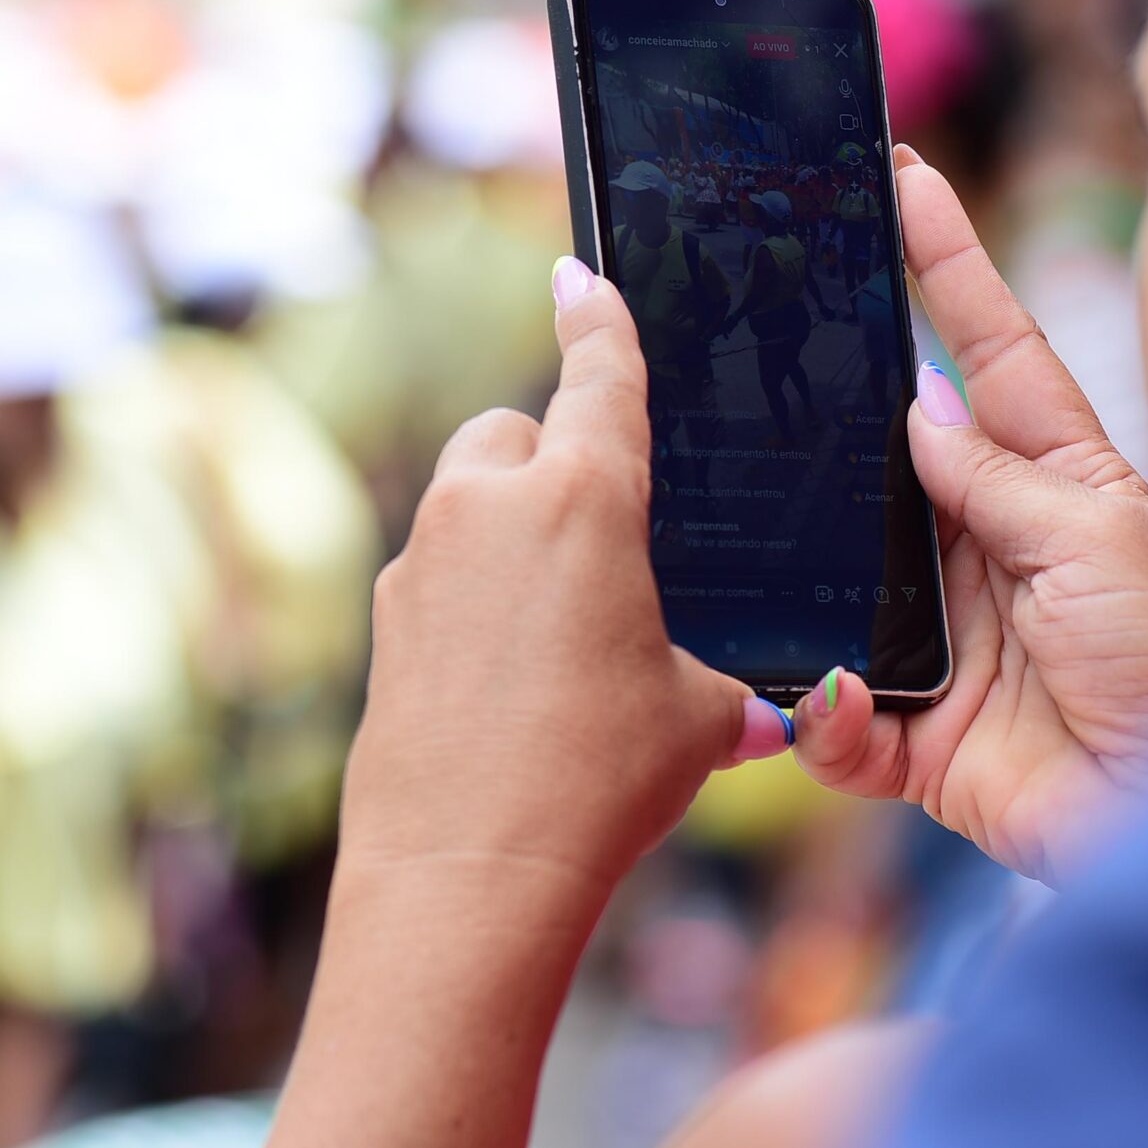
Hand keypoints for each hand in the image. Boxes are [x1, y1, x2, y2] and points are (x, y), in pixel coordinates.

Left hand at [340, 258, 794, 896]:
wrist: (465, 873)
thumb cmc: (599, 780)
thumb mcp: (698, 722)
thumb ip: (727, 688)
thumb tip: (766, 714)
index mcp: (584, 497)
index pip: (596, 372)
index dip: (597, 317)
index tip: (579, 274)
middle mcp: (489, 505)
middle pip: (514, 430)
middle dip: (550, 458)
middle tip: (602, 538)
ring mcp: (421, 560)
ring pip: (467, 501)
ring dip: (507, 532)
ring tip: (561, 631)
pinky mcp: (382, 622)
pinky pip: (437, 577)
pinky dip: (471, 600)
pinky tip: (508, 680)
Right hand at [792, 152, 1147, 883]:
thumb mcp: (1097, 538)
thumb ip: (998, 476)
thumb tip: (916, 407)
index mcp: (1053, 478)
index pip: (989, 349)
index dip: (947, 262)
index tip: (905, 174)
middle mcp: (985, 543)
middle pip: (885, 454)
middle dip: (825, 407)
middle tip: (757, 334)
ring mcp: (942, 631)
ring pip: (835, 574)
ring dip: (799, 569)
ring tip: (760, 539)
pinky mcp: (912, 727)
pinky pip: (834, 712)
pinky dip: (824, 712)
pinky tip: (831, 699)